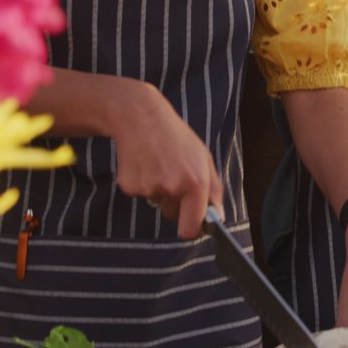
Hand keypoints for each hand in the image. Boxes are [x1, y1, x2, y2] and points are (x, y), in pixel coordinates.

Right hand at [110, 80, 222, 238]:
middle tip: (173, 175)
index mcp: (195, 182)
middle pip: (172, 216)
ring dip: (159, 189)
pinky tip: (145, 163)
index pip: (191, 227)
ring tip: (159, 163)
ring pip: (157, 202)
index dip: (191, 230)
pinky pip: (140, 194)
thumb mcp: (203, 158)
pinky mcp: (129, 186)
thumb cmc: (176, 138)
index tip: (190, 226)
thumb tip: (218, 217)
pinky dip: (143, 182)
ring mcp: (149, 187)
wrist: (141, 117)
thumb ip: (213, 190)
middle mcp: (172, 187)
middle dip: (174, 203)